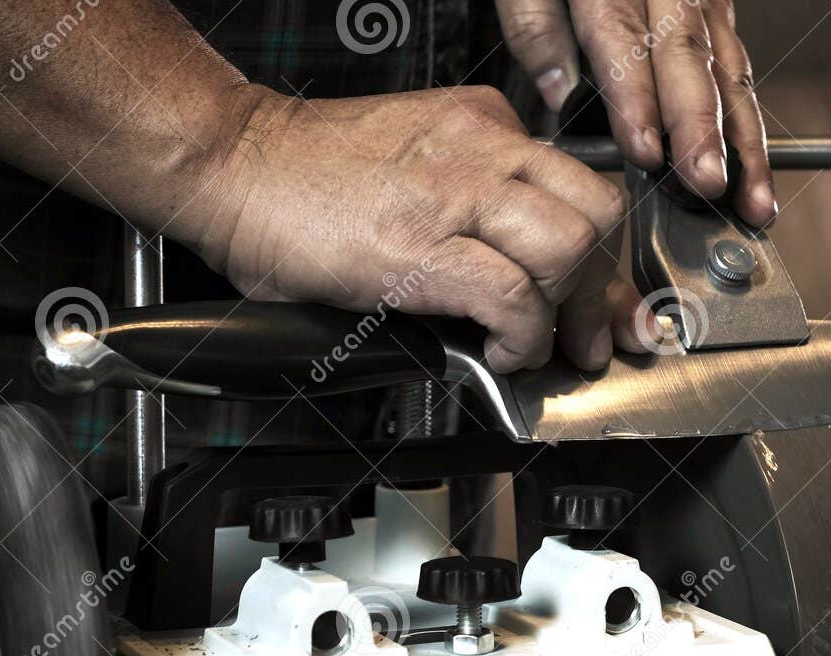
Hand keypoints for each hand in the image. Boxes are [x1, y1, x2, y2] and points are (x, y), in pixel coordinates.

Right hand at [192, 84, 639, 371]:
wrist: (229, 164)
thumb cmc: (303, 178)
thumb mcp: (414, 167)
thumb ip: (474, 205)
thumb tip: (523, 278)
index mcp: (483, 127)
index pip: (581, 187)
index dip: (601, 260)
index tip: (600, 306)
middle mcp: (481, 148)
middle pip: (597, 211)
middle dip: (600, 289)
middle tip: (583, 336)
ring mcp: (453, 193)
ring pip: (570, 245)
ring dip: (564, 311)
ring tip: (531, 342)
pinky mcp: (419, 247)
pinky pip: (512, 295)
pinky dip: (521, 337)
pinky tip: (499, 353)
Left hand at [496, 0, 776, 226]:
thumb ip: (535, 24)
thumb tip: (559, 91)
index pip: (625, 40)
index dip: (637, 100)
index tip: (643, 152)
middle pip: (690, 60)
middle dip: (702, 129)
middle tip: (708, 183)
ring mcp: (705, 0)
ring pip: (729, 71)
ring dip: (743, 142)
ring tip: (752, 200)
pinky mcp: (721, 16)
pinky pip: (739, 73)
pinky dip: (748, 129)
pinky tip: (754, 176)